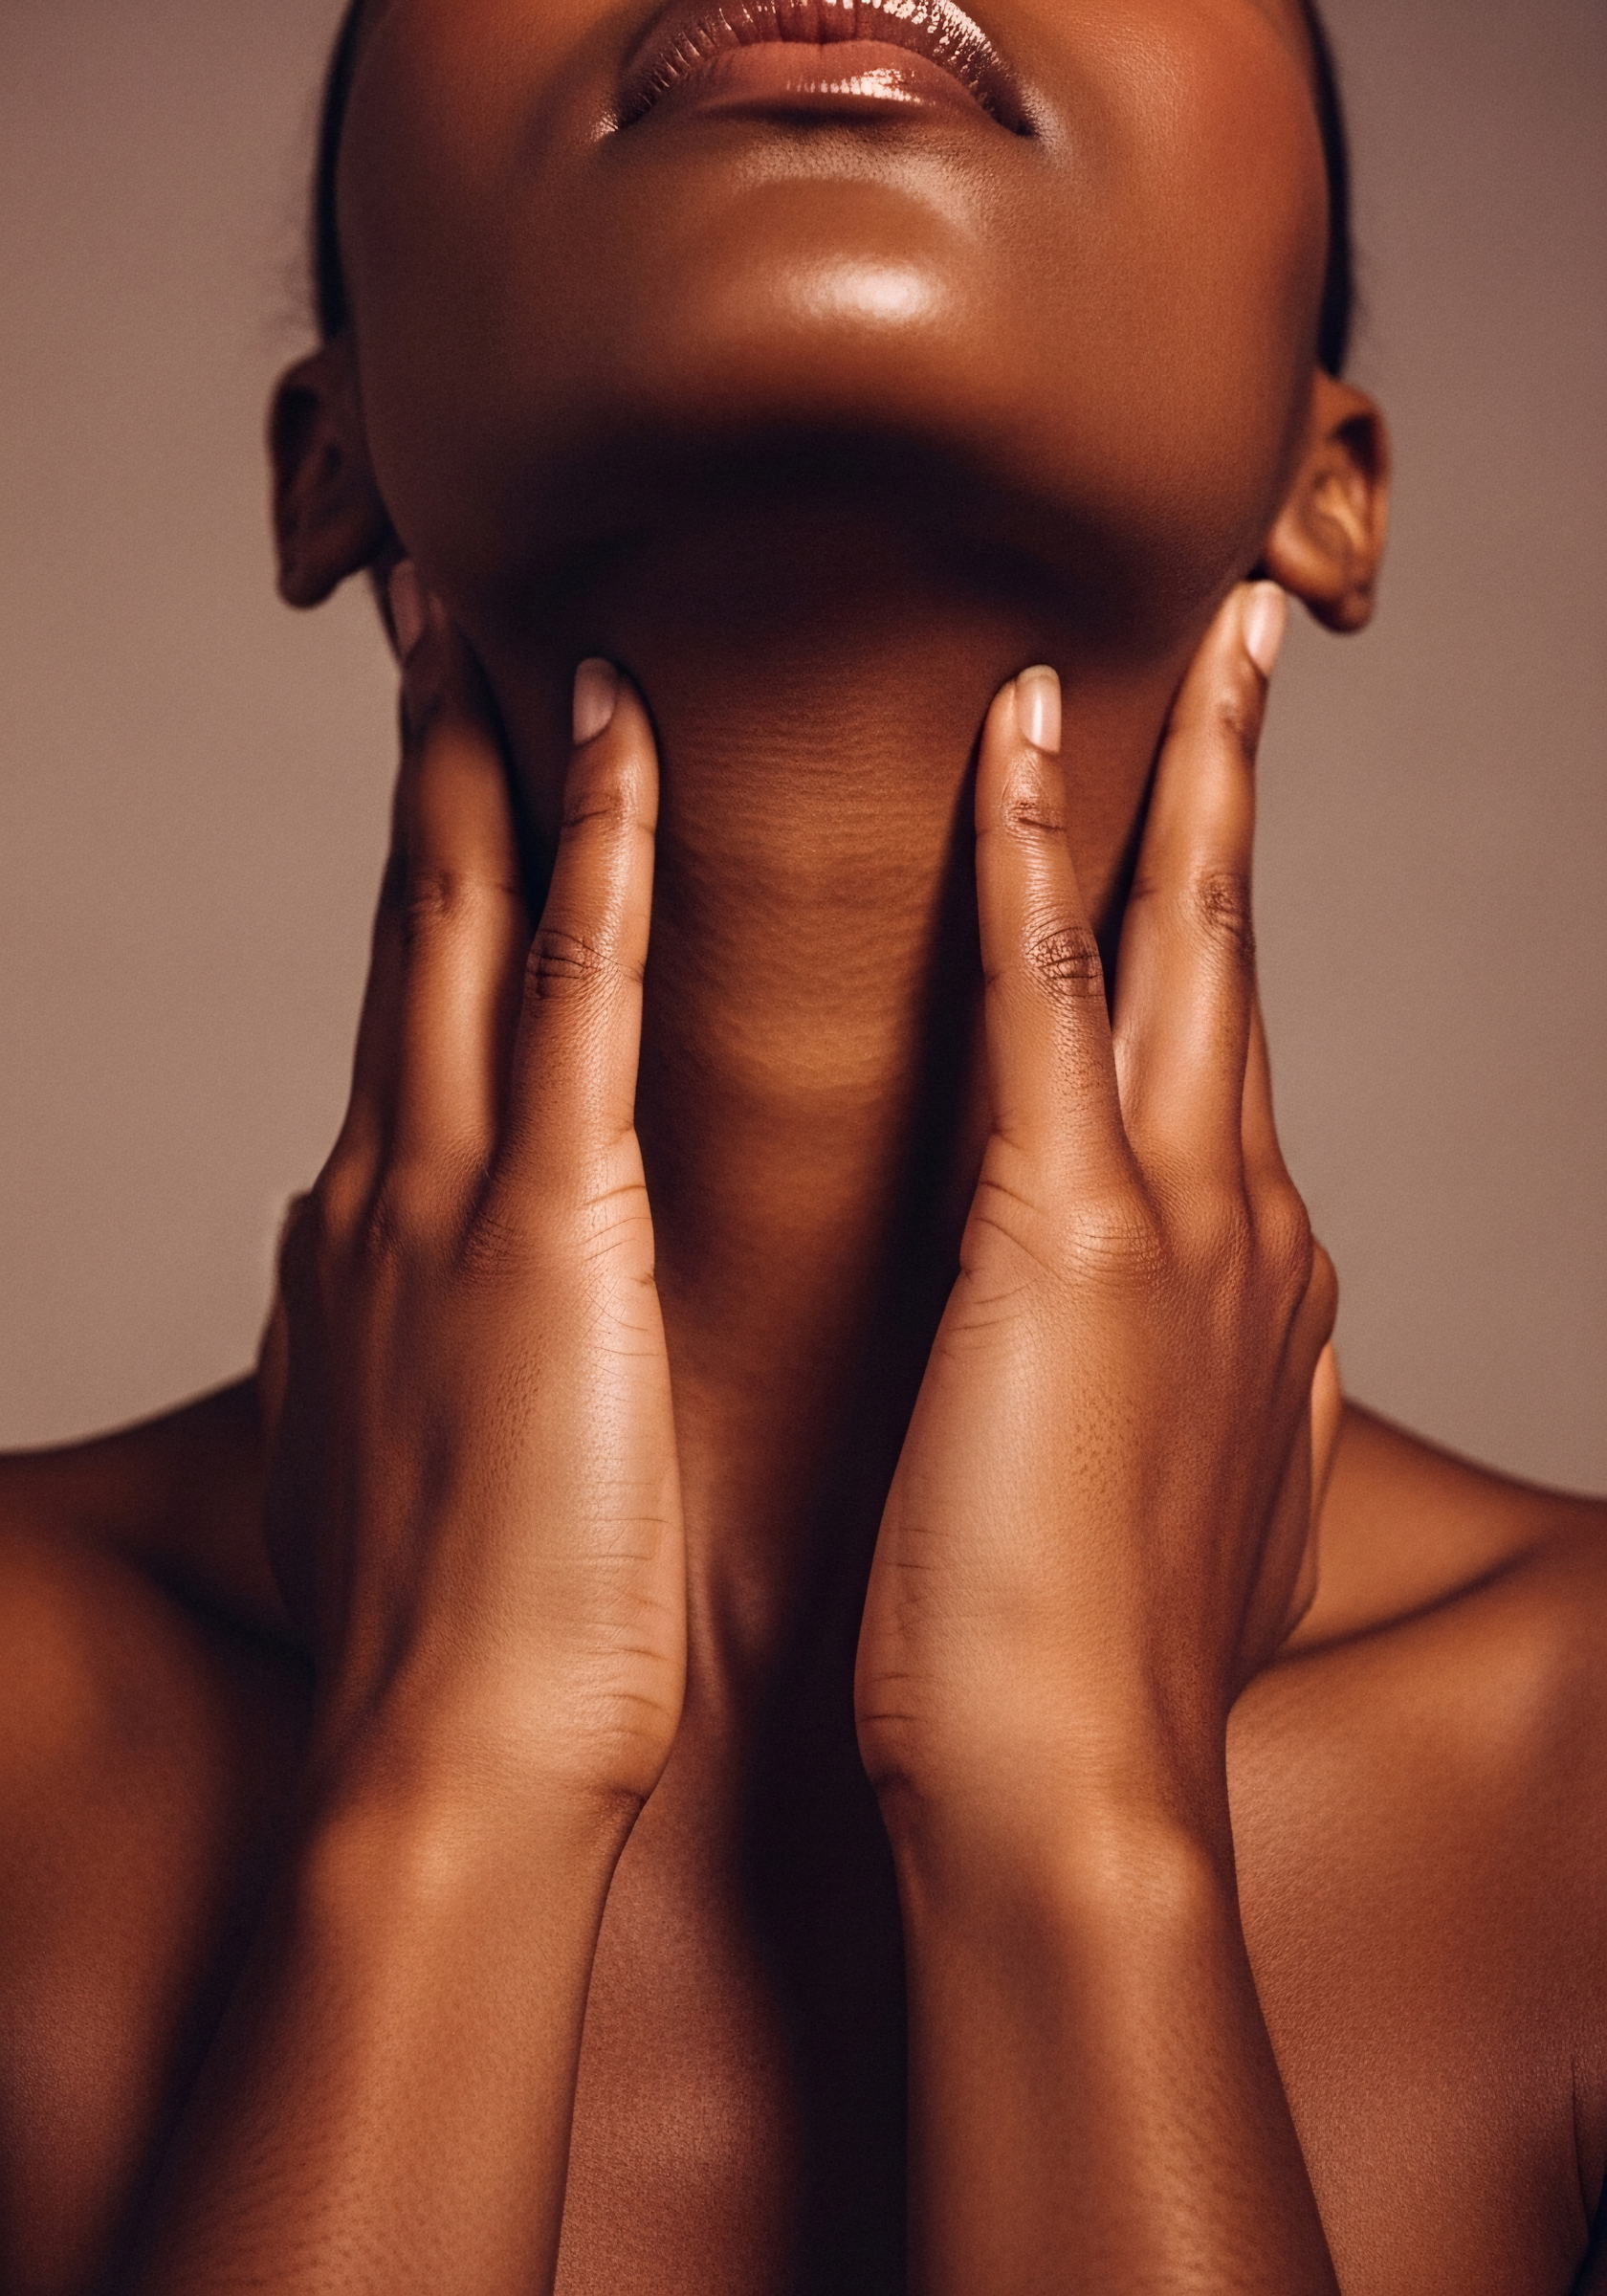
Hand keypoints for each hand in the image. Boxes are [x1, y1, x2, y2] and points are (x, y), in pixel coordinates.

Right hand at [265, 568, 683, 1816]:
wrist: (450, 1769)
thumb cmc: (478, 1640)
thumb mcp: (439, 1450)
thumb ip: (448, 1351)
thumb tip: (464, 1323)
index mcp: (392, 1244)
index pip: (426, 1030)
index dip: (436, 895)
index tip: (459, 784)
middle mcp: (393, 1187)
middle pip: (412, 941)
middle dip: (422, 781)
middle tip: (434, 631)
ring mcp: (450, 1195)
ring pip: (461, 928)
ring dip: (476, 765)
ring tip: (485, 619)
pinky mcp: (533, 1229)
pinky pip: (567, 1003)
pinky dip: (589, 860)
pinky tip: (609, 734)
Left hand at [856, 584, 1335, 1846]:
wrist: (1073, 1801)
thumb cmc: (1076, 1670)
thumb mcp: (1167, 1506)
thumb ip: (1194, 1403)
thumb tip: (1214, 1372)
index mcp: (1239, 1287)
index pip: (1224, 1063)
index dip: (1218, 935)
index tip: (1200, 836)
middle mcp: (1239, 1226)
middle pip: (1246, 968)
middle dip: (1247, 801)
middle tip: (1254, 650)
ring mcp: (1174, 1223)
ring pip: (1184, 949)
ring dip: (1180, 779)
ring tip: (1196, 638)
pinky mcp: (1074, 1239)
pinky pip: (1054, 1001)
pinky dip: (1037, 859)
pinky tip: (1024, 733)